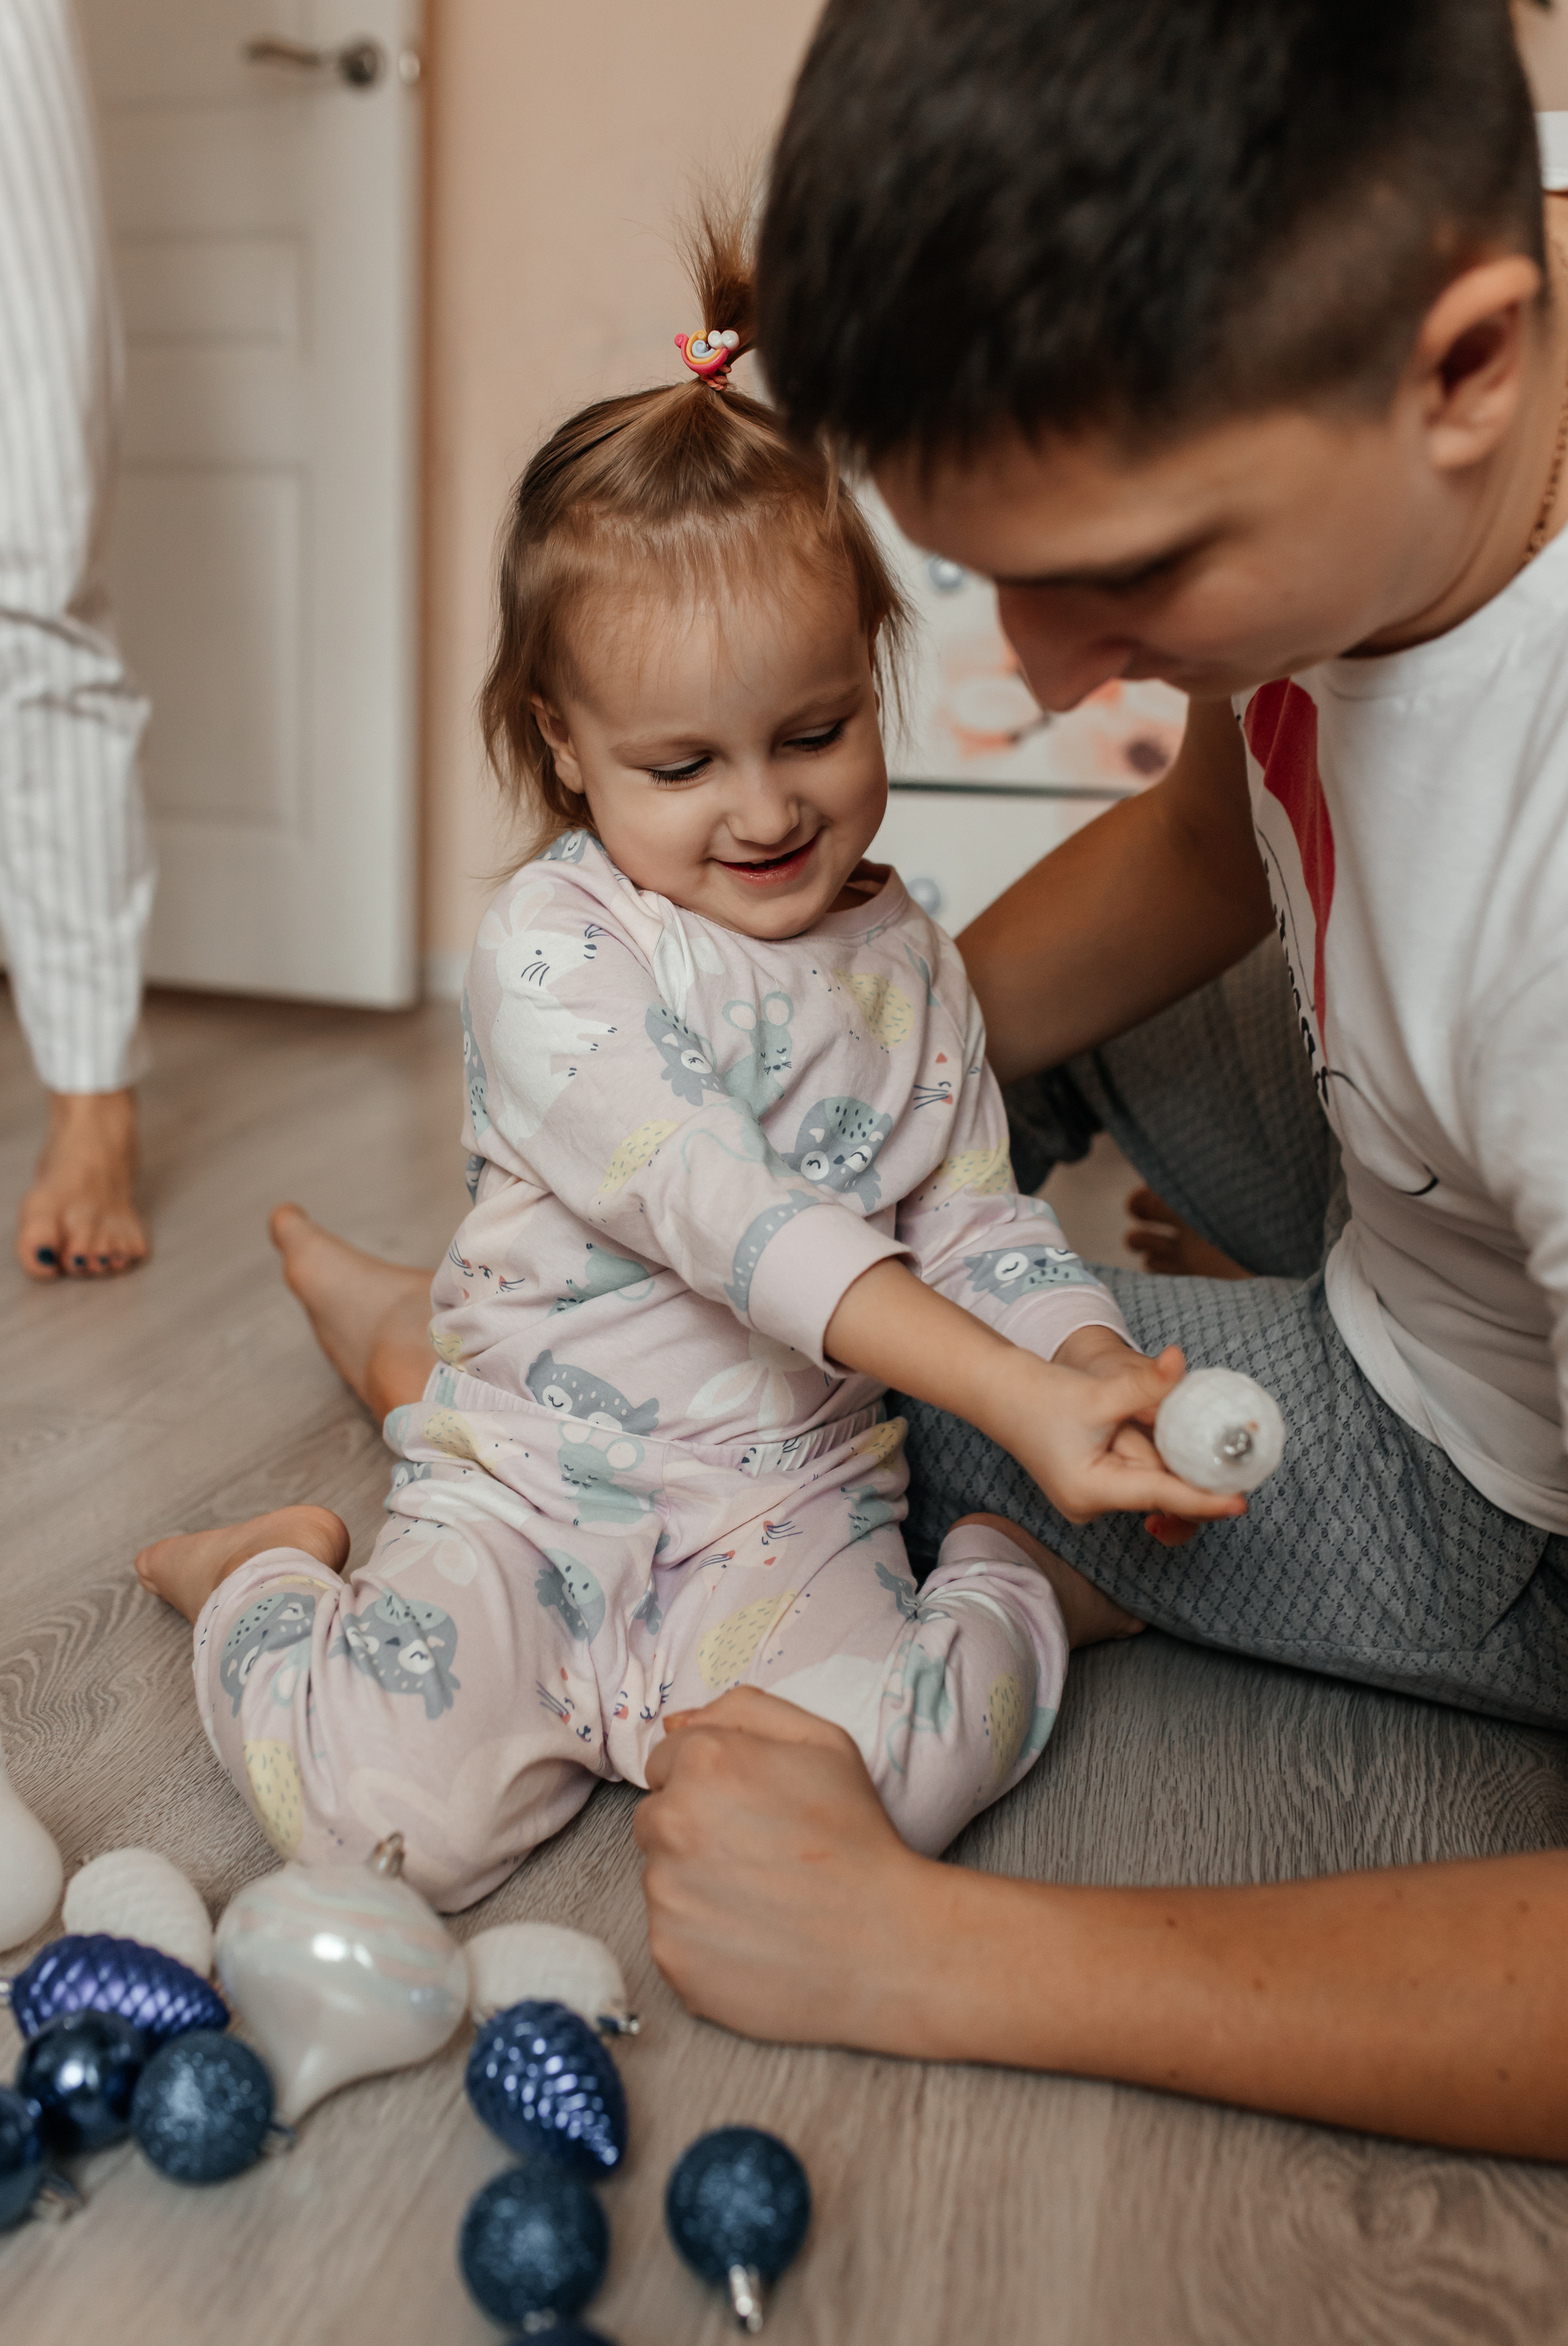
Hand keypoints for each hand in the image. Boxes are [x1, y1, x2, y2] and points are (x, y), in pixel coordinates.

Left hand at [635, 1688, 940, 2050]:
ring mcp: (665, 1895)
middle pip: (655, 1819)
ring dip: (695, 1883)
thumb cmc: (858, 1838)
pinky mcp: (670, 1955)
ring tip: (761, 1897)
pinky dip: (701, 1935)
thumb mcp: (822, 1742)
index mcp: (705, 1762)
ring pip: (661, 1878)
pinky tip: (752, 1935)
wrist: (886, 1945)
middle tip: (756, 1853)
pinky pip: (670, 1933)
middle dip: (692, 1829)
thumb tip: (678, 1724)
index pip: (664, 1763)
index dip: (710, 1782)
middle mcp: (671, 1823)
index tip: (748, 1808)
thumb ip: (744, 1711)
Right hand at [994, 1334, 1245, 1538]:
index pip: (1161, 1495)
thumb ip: (1145, 1384)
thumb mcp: (1098, 1392)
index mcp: (1091, 1491)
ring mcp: (1093, 1497)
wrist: (999, 1393)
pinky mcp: (1095, 1484)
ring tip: (1146, 1418)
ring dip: (1164, 1451)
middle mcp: (1093, 1504)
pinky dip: (1151, 1452)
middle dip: (1187, 1465)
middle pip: (1160, 1490)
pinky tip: (1143, 1426)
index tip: (1242, 1503)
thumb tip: (1180, 1361)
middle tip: (1222, 1446)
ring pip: (1150, 1478)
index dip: (1205, 1500)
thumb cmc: (1039, 1395)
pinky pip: (1137, 1472)